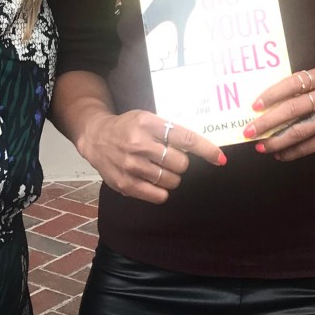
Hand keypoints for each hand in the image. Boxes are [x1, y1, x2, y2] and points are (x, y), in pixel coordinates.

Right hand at [78, 109, 225, 203]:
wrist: (95, 138)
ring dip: (172, 176)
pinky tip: (153, 180)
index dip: (206, 150)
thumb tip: (202, 148)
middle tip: (170, 158)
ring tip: (159, 168)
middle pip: (181, 163)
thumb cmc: (127, 127)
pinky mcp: (125, 184)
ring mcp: (131, 166)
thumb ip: (170, 130)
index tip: (219, 158)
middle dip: (181, 162)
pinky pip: (159, 196)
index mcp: (147, 124)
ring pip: (172, 180)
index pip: (185, 139)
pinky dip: (162, 190)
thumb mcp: (147, 118)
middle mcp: (138, 145)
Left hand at [244, 63, 314, 161]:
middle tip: (249, 131)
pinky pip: (309, 147)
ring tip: (260, 146)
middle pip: (293, 109)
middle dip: (267, 122)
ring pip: (300, 131)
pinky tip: (279, 154)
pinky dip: (291, 152)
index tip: (253, 106)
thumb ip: (298, 89)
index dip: (271, 95)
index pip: (291, 84)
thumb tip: (262, 106)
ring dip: (276, 141)